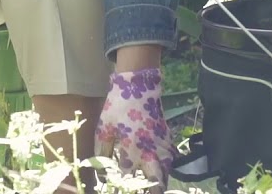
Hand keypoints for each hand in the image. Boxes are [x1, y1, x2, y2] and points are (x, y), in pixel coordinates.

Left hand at [95, 68, 174, 191]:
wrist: (138, 88)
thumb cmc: (117, 109)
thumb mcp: (104, 129)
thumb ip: (102, 152)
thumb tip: (101, 172)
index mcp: (131, 150)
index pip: (128, 178)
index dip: (122, 187)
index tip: (117, 190)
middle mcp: (149, 152)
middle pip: (155, 182)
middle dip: (151, 191)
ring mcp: (161, 146)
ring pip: (166, 173)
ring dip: (160, 183)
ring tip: (153, 189)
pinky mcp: (167, 140)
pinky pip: (171, 160)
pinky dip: (166, 169)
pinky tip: (160, 173)